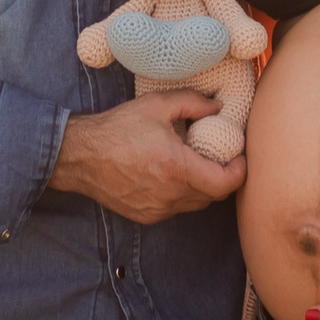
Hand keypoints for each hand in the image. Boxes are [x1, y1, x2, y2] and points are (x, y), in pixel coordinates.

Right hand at [48, 89, 245, 222]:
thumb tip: (218, 107)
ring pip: (195, 203)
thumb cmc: (117, 129)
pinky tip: (168, 175)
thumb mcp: (157, 106)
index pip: (225, 183)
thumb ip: (193, 103)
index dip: (239, 171)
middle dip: (221, 177)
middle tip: (218, 156)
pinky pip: (175, 208)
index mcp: (177, 168)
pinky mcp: (146, 216)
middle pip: (213, 195)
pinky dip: (180, 194)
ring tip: (192, 164)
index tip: (239, 157)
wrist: (80, 156)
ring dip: (201, 186)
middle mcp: (170, 195)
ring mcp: (158, 209)